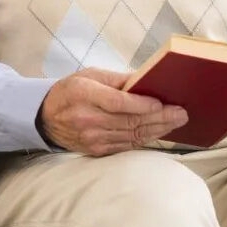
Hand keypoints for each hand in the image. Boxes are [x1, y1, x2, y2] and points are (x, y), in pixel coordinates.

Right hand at [37, 67, 187, 155]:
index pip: (118, 103)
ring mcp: (93, 139)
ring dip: (157, 130)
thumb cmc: (69, 91)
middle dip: (160, 118)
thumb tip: (144, 80)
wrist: (45, 118)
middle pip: (130, 121)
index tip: (162, 103)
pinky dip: (145, 139)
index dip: (142, 104)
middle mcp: (89, 120)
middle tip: (181, 113)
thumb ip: (117, 79)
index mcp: (85, 95)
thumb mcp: (89, 75)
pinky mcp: (97, 151)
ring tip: (176, 122)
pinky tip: (159, 132)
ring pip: (132, 135)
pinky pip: (126, 145)